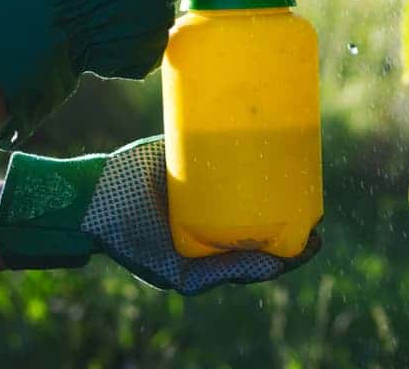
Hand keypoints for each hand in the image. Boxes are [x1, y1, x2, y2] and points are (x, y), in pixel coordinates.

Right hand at [0, 136, 319, 294]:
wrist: (91, 199)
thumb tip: (277, 267)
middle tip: (316, 202)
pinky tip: (278, 137)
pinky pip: (233, 146)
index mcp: (217, 244)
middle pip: (267, 211)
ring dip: (283, 177)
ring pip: (255, 180)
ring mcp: (210, 181)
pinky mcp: (199, 151)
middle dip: (295, 209)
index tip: (317, 237)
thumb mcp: (181, 271)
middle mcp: (218, 213)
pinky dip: (256, 142)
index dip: (295, 246)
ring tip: (306, 173)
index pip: (265, 249)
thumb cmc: (134, 240)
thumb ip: (226, 271)